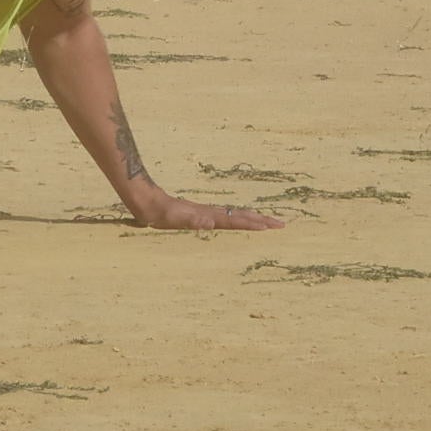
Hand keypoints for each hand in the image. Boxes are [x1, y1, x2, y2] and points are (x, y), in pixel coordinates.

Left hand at [127, 190, 283, 231]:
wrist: (149, 203)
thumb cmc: (162, 213)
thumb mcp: (176, 218)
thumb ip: (193, 220)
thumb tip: (210, 222)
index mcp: (210, 216)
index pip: (237, 220)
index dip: (254, 224)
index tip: (271, 226)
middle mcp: (212, 213)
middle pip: (242, 215)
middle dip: (262, 220)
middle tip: (281, 224)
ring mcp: (208, 213)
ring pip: (236, 216)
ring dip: (253, 219)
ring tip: (268, 222)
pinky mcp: (202, 215)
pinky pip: (226, 218)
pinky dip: (239, 220)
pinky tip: (240, 222)